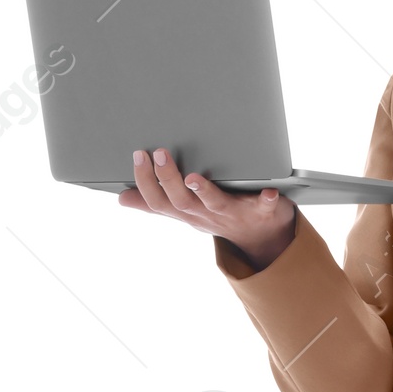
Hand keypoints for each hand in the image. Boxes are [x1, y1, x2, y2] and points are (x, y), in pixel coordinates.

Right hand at [118, 147, 296, 269]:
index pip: (158, 201)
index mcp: (188, 212)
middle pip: (181, 202)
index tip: (138, 155)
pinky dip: (266, 200)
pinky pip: (263, 207)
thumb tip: (123, 197)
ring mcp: (233, 214)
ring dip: (204, 190)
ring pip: (213, 204)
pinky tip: (270, 192)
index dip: (145, 182)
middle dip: (168, 179)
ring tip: (193, 177)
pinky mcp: (261, 211)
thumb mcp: (186, 212)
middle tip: (159, 153)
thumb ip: (156, 203)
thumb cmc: (221, 216)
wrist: (264, 237)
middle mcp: (206, 214)